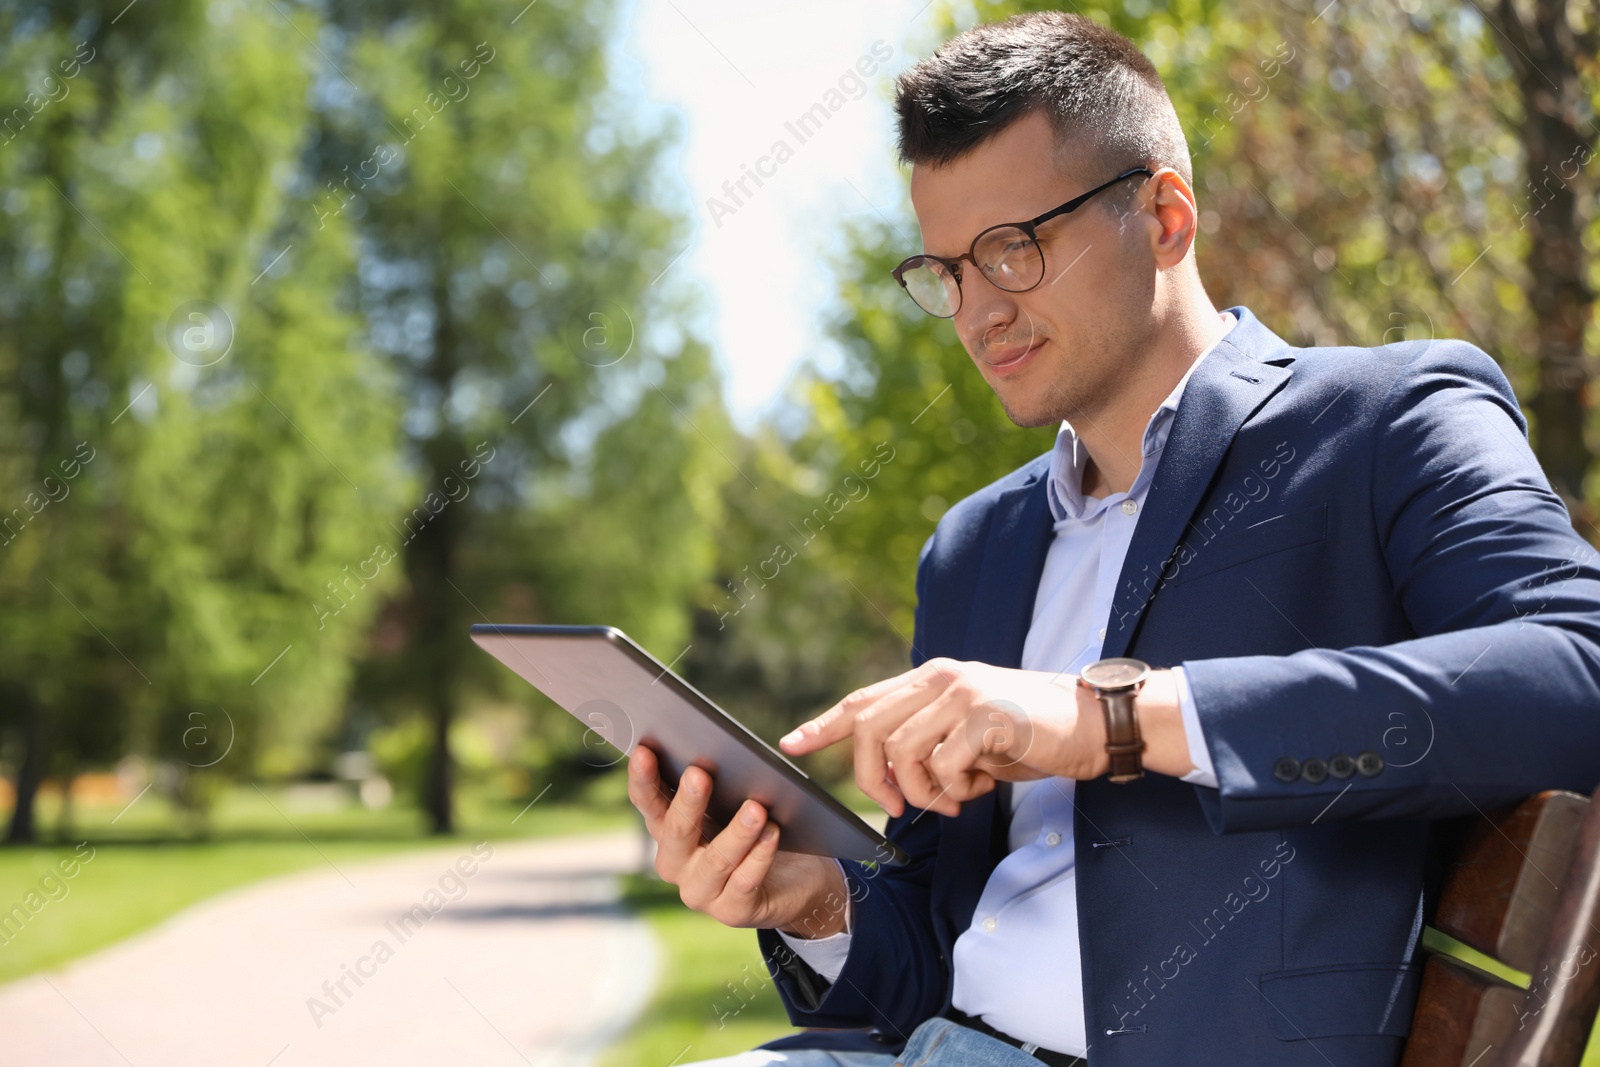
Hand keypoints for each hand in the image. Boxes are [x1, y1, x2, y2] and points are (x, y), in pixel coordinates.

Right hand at [626, 745, 850, 937]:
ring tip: (756, 807)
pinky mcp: (732, 911)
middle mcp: (676, 864)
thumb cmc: (754, 830)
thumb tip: (716, 748)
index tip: (645, 751)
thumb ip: (718, 785)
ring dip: (736, 832)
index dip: (643, 780)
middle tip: (699, 773)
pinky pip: (745, 882)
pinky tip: (773, 834)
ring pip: (716, 860)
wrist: (792, 880)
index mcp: (668, 832)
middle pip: (676, 832)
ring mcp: (701, 892)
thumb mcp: (731, 805)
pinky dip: (760, 857)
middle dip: (687, 802)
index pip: (648, 803)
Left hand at [778, 659, 1189, 817]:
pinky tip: (979, 790)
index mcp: (931, 679)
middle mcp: (941, 678)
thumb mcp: (969, 733)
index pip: (864, 700)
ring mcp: (963, 693)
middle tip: (900, 808)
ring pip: (905, 751)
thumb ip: (930, 740)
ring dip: (923, 791)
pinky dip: (955, 790)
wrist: (1090, 725)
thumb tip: (892, 779)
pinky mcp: (987, 716)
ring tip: (954, 800)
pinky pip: (945, 765)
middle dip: (875, 779)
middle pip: (872, 730)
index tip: (792, 744)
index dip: (825, 724)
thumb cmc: (1029, 735)